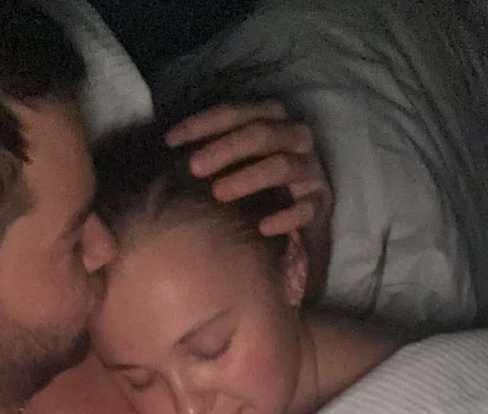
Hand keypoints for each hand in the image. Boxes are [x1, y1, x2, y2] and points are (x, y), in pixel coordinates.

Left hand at [166, 101, 332, 236]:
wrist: (297, 223)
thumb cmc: (257, 189)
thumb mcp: (234, 164)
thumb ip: (210, 151)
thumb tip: (167, 148)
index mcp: (273, 121)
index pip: (236, 112)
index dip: (202, 123)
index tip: (170, 142)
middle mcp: (296, 139)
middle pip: (262, 134)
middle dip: (225, 149)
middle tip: (194, 168)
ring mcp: (311, 171)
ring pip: (282, 165)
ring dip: (249, 177)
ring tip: (218, 194)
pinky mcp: (321, 204)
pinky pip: (305, 208)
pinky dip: (284, 216)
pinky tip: (262, 228)